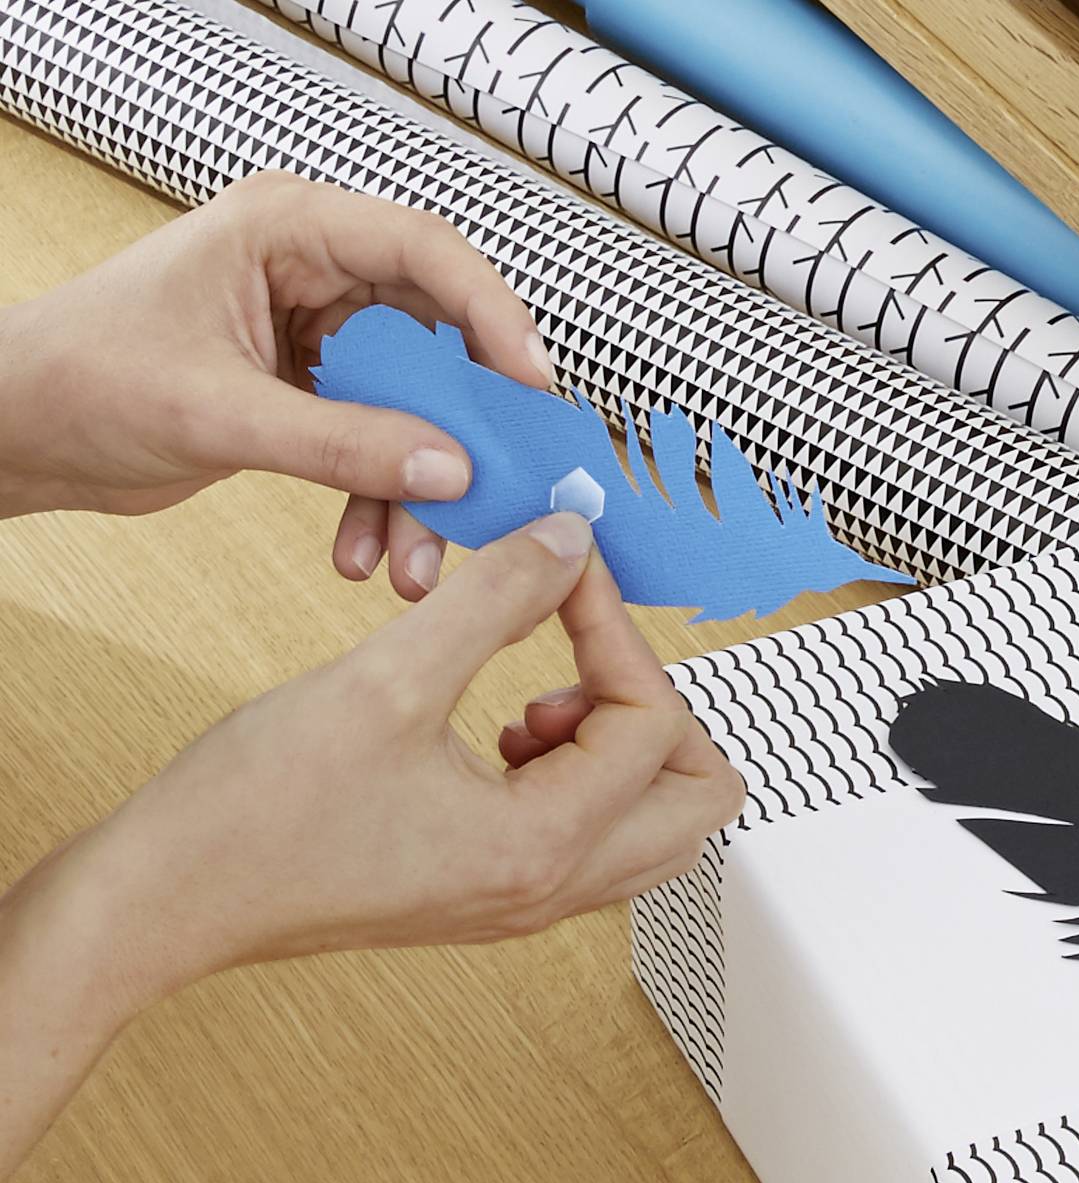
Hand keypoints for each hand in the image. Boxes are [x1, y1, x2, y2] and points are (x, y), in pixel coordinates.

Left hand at [0, 170, 551, 598]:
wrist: (16, 434)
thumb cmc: (80, 379)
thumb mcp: (220, 414)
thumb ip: (342, 444)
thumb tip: (451, 471)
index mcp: (289, 230)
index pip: (425, 253)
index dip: (492, 315)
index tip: (531, 386)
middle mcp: (314, 273)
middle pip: (436, 339)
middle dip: (461, 428)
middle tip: (498, 487)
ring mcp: (315, 336)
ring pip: (413, 406)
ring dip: (420, 488)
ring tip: (415, 561)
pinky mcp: (308, 394)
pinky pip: (377, 445)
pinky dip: (378, 503)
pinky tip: (362, 554)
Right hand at [0, 510, 742, 1176]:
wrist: (167, 898)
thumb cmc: (253, 811)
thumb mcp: (386, 679)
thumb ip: (496, 602)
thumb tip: (570, 542)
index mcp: (542, 845)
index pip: (655, 723)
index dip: (616, 628)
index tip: (563, 569)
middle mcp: (550, 889)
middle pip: (698, 800)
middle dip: (662, 707)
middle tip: (587, 650)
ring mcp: (524, 901)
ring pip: (652, 825)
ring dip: (623, 747)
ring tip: (536, 696)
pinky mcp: (491, 892)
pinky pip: (591, 838)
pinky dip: (577, 776)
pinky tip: (498, 730)